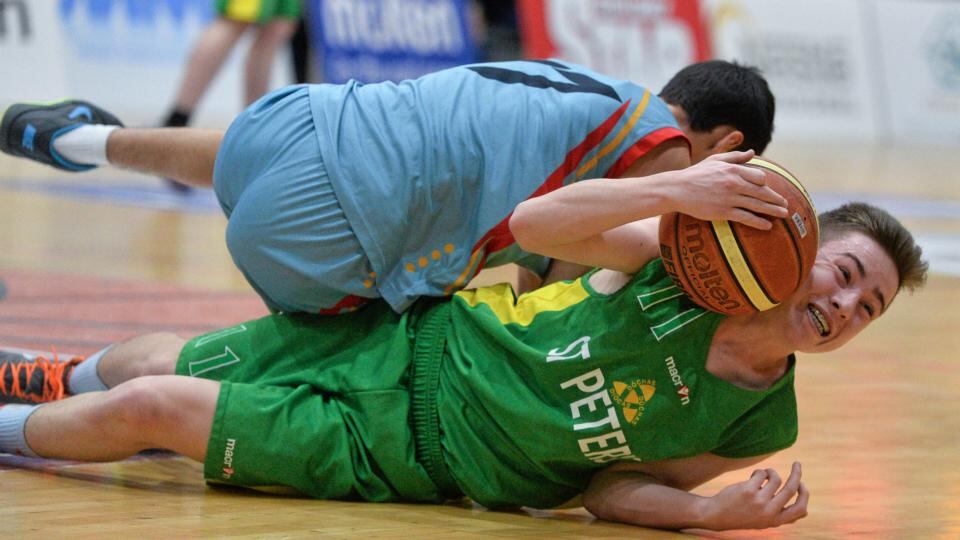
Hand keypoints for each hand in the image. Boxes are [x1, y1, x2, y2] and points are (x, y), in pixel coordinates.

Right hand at [663, 150, 788, 229]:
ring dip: (773, 210)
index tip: (768, 189)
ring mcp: (730, 198)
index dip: (765, 184)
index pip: (759, 177)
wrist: (677, 189)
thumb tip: (752, 153)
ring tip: (783, 215)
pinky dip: (759, 222)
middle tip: (786, 205)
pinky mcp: (723, 212)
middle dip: (776, 199)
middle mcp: (734, 183)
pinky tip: (767, 225)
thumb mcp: (715, 160)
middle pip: (762, 192)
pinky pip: (746, 217)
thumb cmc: (695, 174)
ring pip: (758, 205)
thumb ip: (735, 156)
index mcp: (733, 170)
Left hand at [701, 462, 808, 529]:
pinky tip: (752, 477)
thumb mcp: (764, 522)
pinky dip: (759, 472)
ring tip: (764, 474)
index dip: (804, 495)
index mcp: (775, 521)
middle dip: (797, 474)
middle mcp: (769, 512)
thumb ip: (782, 516)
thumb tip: (806, 511)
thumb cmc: (743, 515)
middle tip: (797, 464)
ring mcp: (759, 501)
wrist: (717, 515)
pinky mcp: (748, 490)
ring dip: (771, 472)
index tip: (802, 484)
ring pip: (776, 478)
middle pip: (791, 489)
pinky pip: (761, 474)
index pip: (800, 510)